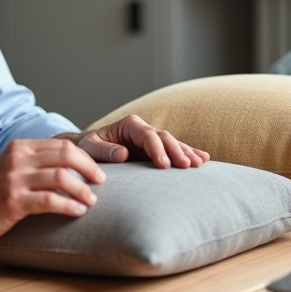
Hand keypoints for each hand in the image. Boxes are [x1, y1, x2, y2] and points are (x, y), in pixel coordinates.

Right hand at [0, 138, 105, 244]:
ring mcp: (15, 180)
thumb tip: (65, 166)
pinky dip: (69, 205)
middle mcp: (19, 160)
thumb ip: (32, 162)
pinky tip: (78, 212)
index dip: (85, 156)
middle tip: (101, 181)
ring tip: (91, 200)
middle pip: (67, 154)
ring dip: (83, 190)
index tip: (97, 169)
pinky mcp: (13, 202)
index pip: (62, 145)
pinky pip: (50, 201)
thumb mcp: (8, 167)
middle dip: (90, 167)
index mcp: (20, 148)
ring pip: (62, 177)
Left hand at [68, 115, 209, 168]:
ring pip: (173, 143)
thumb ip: (103, 151)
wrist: (88, 149)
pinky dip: (188, 153)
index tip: (163, 165)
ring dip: (186, 152)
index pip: (148, 135)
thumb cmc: (87, 148)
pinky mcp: (155, 150)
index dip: (157, 149)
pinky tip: (203, 159)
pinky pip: (174, 150)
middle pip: (164, 138)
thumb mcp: (89, 149)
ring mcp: (150, 139)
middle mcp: (142, 129)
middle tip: (186, 166)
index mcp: (129, 125)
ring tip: (199, 163)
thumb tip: (123, 154)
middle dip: (176, 151)